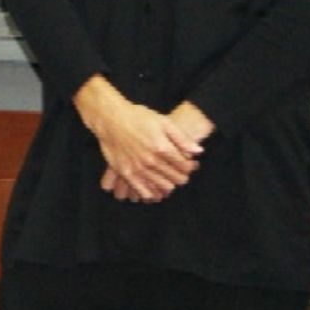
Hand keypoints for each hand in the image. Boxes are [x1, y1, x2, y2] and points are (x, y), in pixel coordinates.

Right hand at [74, 76, 201, 202]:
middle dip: (182, 177)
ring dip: (169, 185)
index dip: (191, 167)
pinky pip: (143, 190)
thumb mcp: (163, 122)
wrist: (110, 118)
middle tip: (180, 173)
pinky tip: (155, 189)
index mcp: (162, 148)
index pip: (185, 166)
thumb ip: (182, 138)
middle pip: (176, 178)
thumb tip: (199, 151)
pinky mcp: (126, 173)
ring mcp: (138, 168)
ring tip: (168, 179)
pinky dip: (152, 193)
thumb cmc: (138, 117)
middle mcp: (151, 160)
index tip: (190, 165)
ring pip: (162, 187)